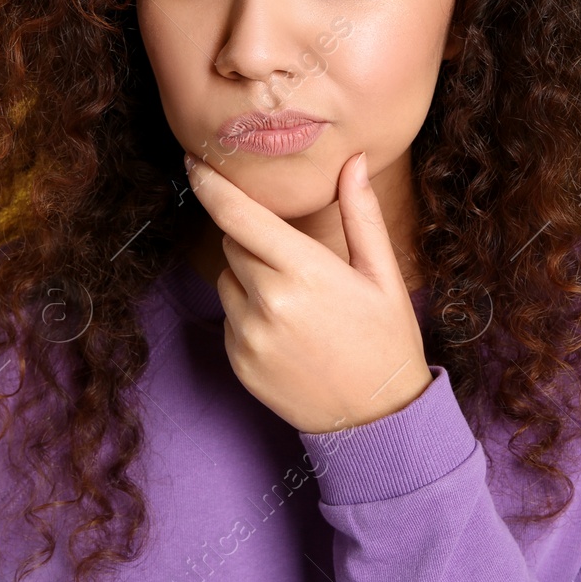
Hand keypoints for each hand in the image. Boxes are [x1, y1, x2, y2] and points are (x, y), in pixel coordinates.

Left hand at [183, 150, 432, 433]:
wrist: (377, 420)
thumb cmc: (386, 340)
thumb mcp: (382, 274)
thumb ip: (360, 214)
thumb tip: (352, 161)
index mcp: (305, 271)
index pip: (238, 215)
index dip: (210, 184)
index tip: (195, 161)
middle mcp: (269, 302)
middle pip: (233, 243)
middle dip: (256, 241)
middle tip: (298, 265)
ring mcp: (249, 336)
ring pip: (227, 279)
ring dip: (250, 278)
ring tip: (298, 305)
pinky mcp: (238, 362)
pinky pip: (229, 316)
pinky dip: (249, 314)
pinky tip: (288, 333)